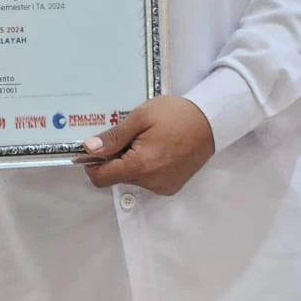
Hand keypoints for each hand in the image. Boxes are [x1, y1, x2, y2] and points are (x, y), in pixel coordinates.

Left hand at [79, 95, 215, 195]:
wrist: (211, 121)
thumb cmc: (175, 114)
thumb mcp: (141, 117)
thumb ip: (114, 136)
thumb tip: (89, 148)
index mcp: (141, 165)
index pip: (102, 178)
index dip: (91, 164)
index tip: (93, 148)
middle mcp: (151, 182)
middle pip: (116, 177)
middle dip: (115, 158)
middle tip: (127, 135)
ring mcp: (163, 186)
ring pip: (131, 179)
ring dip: (130, 162)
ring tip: (144, 140)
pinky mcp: (172, 186)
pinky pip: (147, 180)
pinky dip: (144, 167)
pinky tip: (155, 148)